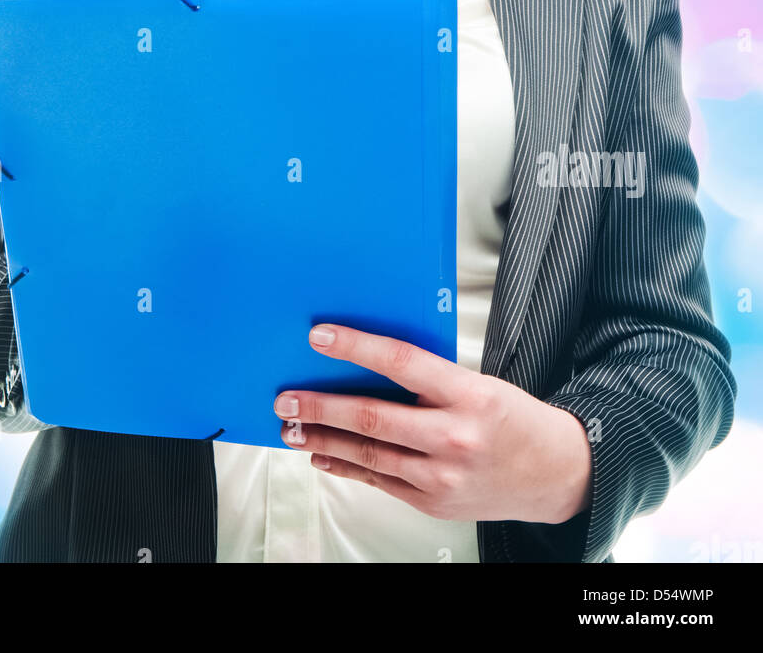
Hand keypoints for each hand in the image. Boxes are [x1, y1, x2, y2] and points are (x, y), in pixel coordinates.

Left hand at [273, 323, 592, 524]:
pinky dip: (345, 467)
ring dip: (323, 439)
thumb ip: (429, 377)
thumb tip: (368, 362)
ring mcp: (442, 476)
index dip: (357, 347)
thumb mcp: (479, 382)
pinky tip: (322, 454)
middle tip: (289, 397)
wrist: (553, 473)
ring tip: (293, 427)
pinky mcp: (432, 502)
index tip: (322, 338)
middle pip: (373, 417)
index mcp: (469, 395)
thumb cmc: (513, 419)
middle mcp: (454, 437)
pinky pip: (378, 481)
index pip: (401, 362)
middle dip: (322, 406)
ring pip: (368, 455)